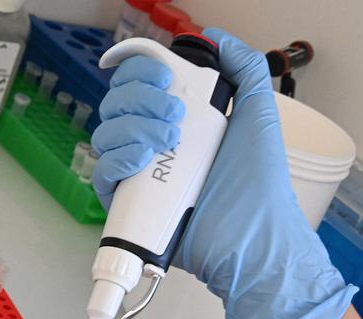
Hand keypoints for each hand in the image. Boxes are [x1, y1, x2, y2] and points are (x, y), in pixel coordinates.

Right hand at [92, 28, 355, 318]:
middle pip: (117, 103)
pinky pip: (103, 172)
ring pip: (106, 133)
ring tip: (169, 141)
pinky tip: (142, 160)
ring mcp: (140, 174)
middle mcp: (155, 143)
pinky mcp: (129, 204)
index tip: (167, 76)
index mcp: (180, 120)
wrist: (254, 237)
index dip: (142, 70)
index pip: (140, 84)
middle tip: (175, 113)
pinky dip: (118, 158)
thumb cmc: (259, 186)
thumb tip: (216, 37)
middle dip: (140, 97)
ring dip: (132, 126)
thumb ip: (245, 68)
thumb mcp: (258, 115)